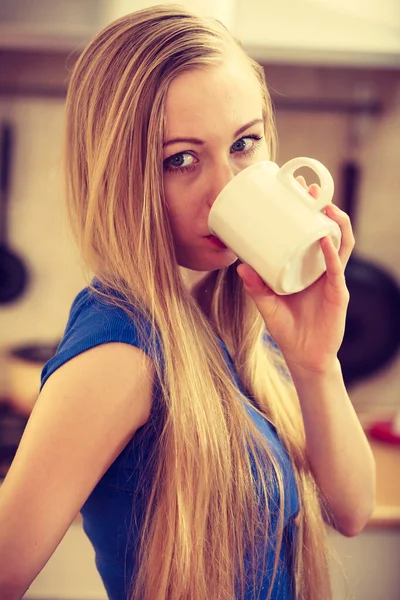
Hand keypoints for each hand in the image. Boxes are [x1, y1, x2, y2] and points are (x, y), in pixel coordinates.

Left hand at [237, 176, 354, 373]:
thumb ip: (255, 288)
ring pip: (341, 245)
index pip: (309, 233)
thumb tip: (240, 266)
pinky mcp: (337, 294)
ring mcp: (332, 280)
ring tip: (324, 206)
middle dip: (321, 208)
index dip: (305, 212)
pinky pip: (336, 270)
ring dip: (335, 223)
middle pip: (328, 231)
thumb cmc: (288, 329)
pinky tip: (325, 240)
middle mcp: (322, 269)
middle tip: (309, 189)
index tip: (293, 191)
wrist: (304, 357)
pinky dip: (331, 254)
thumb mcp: (266, 304)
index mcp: (307, 268)